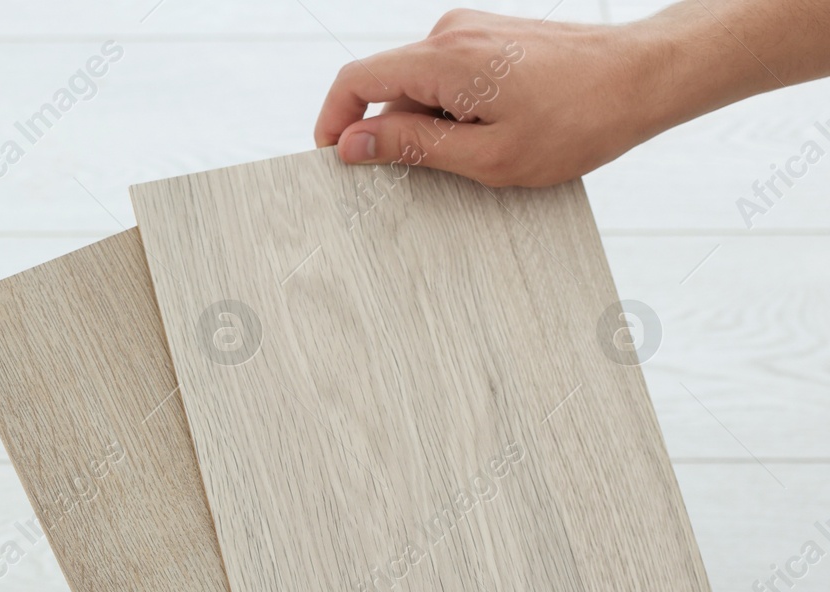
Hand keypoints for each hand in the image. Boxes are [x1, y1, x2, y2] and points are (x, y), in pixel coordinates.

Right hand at [314, 9, 686, 186]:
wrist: (645, 77)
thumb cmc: (579, 119)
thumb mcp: (488, 155)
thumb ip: (412, 147)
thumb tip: (355, 142)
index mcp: (444, 59)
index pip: (355, 80)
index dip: (333, 122)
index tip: (336, 160)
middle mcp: (451, 33)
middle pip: (388, 86)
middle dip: (393, 133)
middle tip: (428, 175)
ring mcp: (472, 30)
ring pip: (420, 85)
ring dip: (431, 125)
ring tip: (482, 152)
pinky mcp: (491, 37)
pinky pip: (448, 76)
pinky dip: (453, 110)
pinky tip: (496, 132)